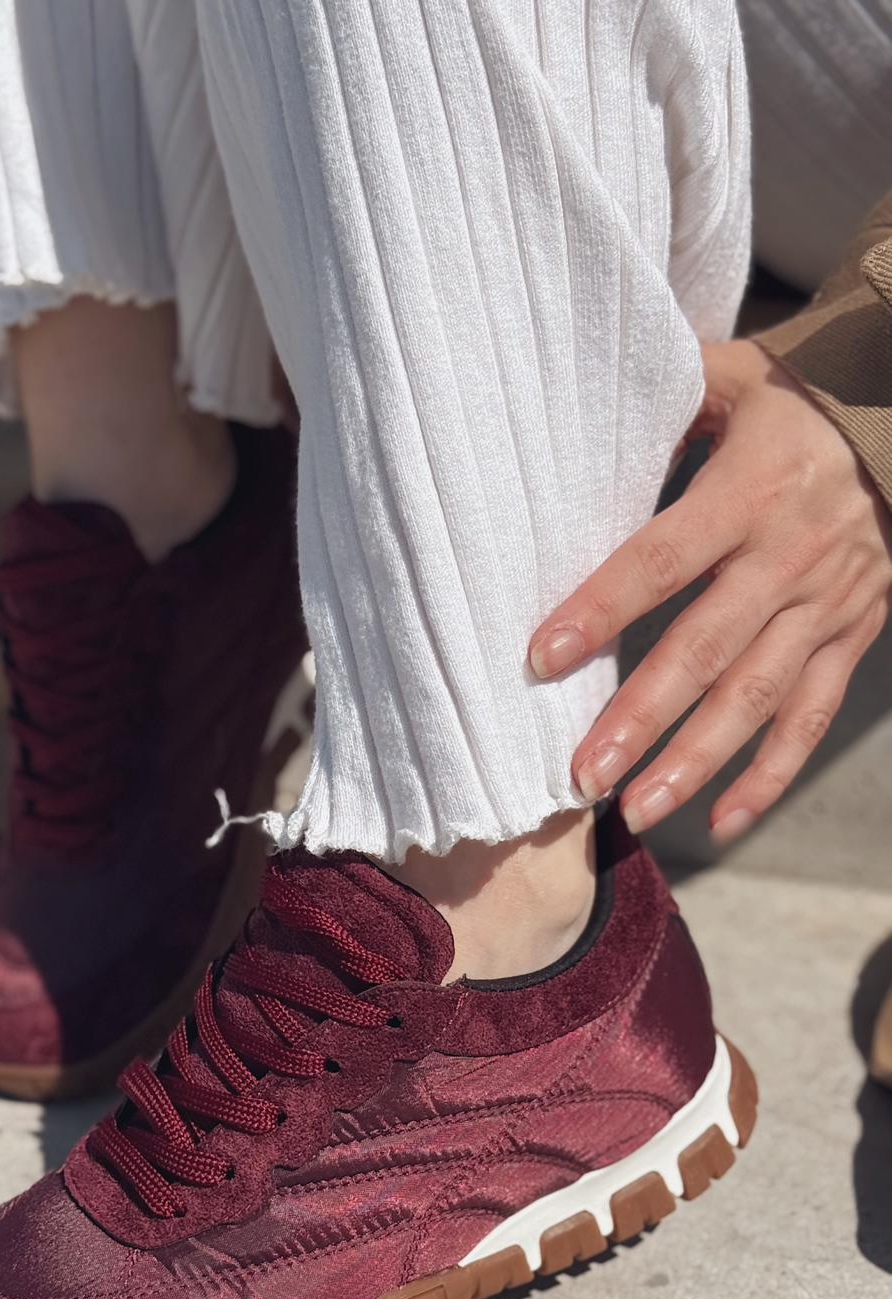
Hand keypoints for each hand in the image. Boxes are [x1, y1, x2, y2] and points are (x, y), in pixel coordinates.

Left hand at [528, 339, 891, 841]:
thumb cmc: (800, 401)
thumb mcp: (737, 378)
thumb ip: (663, 398)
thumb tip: (570, 407)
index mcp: (752, 489)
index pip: (664, 558)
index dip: (604, 608)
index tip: (544, 656)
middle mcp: (791, 556)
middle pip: (706, 649)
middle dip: (642, 717)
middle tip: (582, 774)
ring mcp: (827, 605)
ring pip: (758, 697)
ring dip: (695, 761)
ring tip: (635, 810)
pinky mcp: (853, 637)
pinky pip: (810, 717)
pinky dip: (770, 776)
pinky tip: (719, 821)